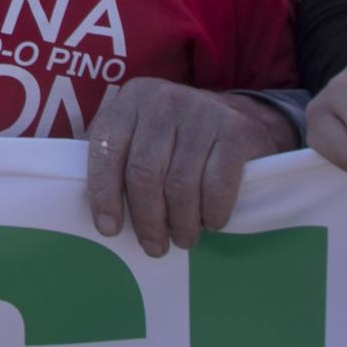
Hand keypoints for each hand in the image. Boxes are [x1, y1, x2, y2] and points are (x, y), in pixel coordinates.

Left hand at [84, 78, 293, 257]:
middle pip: (144, 172)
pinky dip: (212, 212)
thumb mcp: (142, 132)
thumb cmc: (179, 135)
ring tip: (182, 238)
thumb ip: (119, 161)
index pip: (106, 149)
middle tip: (154, 246)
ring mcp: (200, 112)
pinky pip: (217, 184)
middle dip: (146, 219)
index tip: (108, 229)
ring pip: (180, 184)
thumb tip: (103, 216)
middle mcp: (162, 101)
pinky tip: (210, 222)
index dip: (104, 193)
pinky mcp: (234, 130)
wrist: (243, 116)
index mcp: (130, 100)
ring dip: (181, 222)